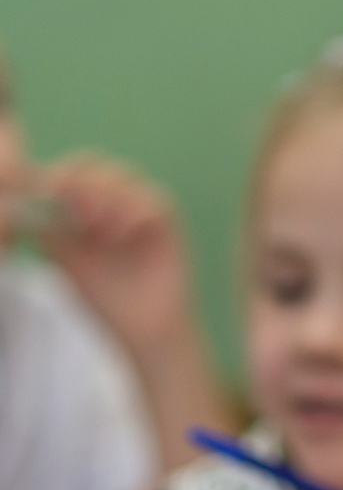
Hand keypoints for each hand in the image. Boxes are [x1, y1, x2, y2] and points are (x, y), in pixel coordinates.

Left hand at [37, 155, 199, 360]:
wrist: (140, 326)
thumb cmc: (104, 296)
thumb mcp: (63, 257)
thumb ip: (48, 227)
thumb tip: (26, 201)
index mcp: (87, 207)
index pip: (71, 171)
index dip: (57, 175)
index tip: (46, 191)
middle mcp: (115, 202)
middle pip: (96, 164)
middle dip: (80, 182)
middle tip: (76, 213)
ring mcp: (142, 210)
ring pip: (126, 175)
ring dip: (107, 197)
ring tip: (98, 230)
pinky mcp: (168, 224)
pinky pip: (154, 200)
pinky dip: (134, 212)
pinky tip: (120, 236)